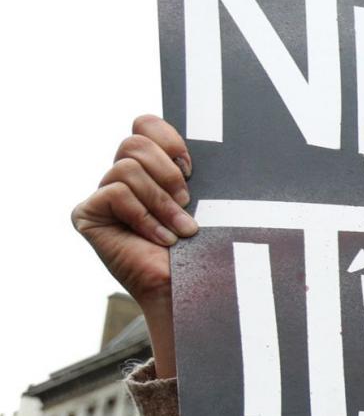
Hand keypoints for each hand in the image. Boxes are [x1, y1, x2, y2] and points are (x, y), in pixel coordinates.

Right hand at [72, 118, 199, 372]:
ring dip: (161, 202)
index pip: (145, 123)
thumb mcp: (208, 200)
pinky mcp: (87, 214)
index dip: (169, 138)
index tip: (193, 169)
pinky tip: (160, 240)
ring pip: (127, 168)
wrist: (193, 292)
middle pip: (134, 141)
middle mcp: (122, 178)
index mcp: (151, 168)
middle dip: (168, 174)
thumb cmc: (207, 248)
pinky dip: (144, 217)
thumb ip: (195, 169)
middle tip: (187, 202)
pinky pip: (115, 193)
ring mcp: (103, 196)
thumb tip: (225, 130)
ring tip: (179, 230)